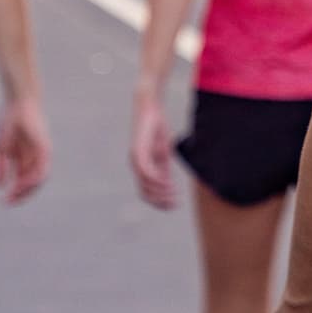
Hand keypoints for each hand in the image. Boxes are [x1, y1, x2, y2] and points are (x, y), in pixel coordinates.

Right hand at [0, 95, 50, 205]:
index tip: (4, 201)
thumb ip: (0, 166)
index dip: (15, 193)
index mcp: (24, 158)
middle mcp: (34, 157)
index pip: (23, 181)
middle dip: (20, 195)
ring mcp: (41, 153)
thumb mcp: (0, 148)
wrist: (17, 103)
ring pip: (39, 179)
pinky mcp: (45, 148)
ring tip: (14, 195)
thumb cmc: (8, 122)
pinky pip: (42, 168)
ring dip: (27, 190)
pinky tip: (22, 184)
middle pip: (32, 183)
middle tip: (7, 202)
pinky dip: (33, 179)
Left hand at [131, 89, 177, 210]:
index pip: (147, 192)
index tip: (174, 205)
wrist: (148, 107)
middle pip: (145, 193)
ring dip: (161, 192)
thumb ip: (162, 168)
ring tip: (174, 194)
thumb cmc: (156, 128)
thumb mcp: (162, 151)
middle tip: (174, 204)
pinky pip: (147, 171)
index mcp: (142, 168)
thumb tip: (167, 184)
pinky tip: (168, 182)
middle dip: (160, 201)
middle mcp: (136, 166)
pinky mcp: (139, 151)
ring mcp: (136, 160)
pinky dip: (157, 179)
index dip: (160, 202)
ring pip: (146, 185)